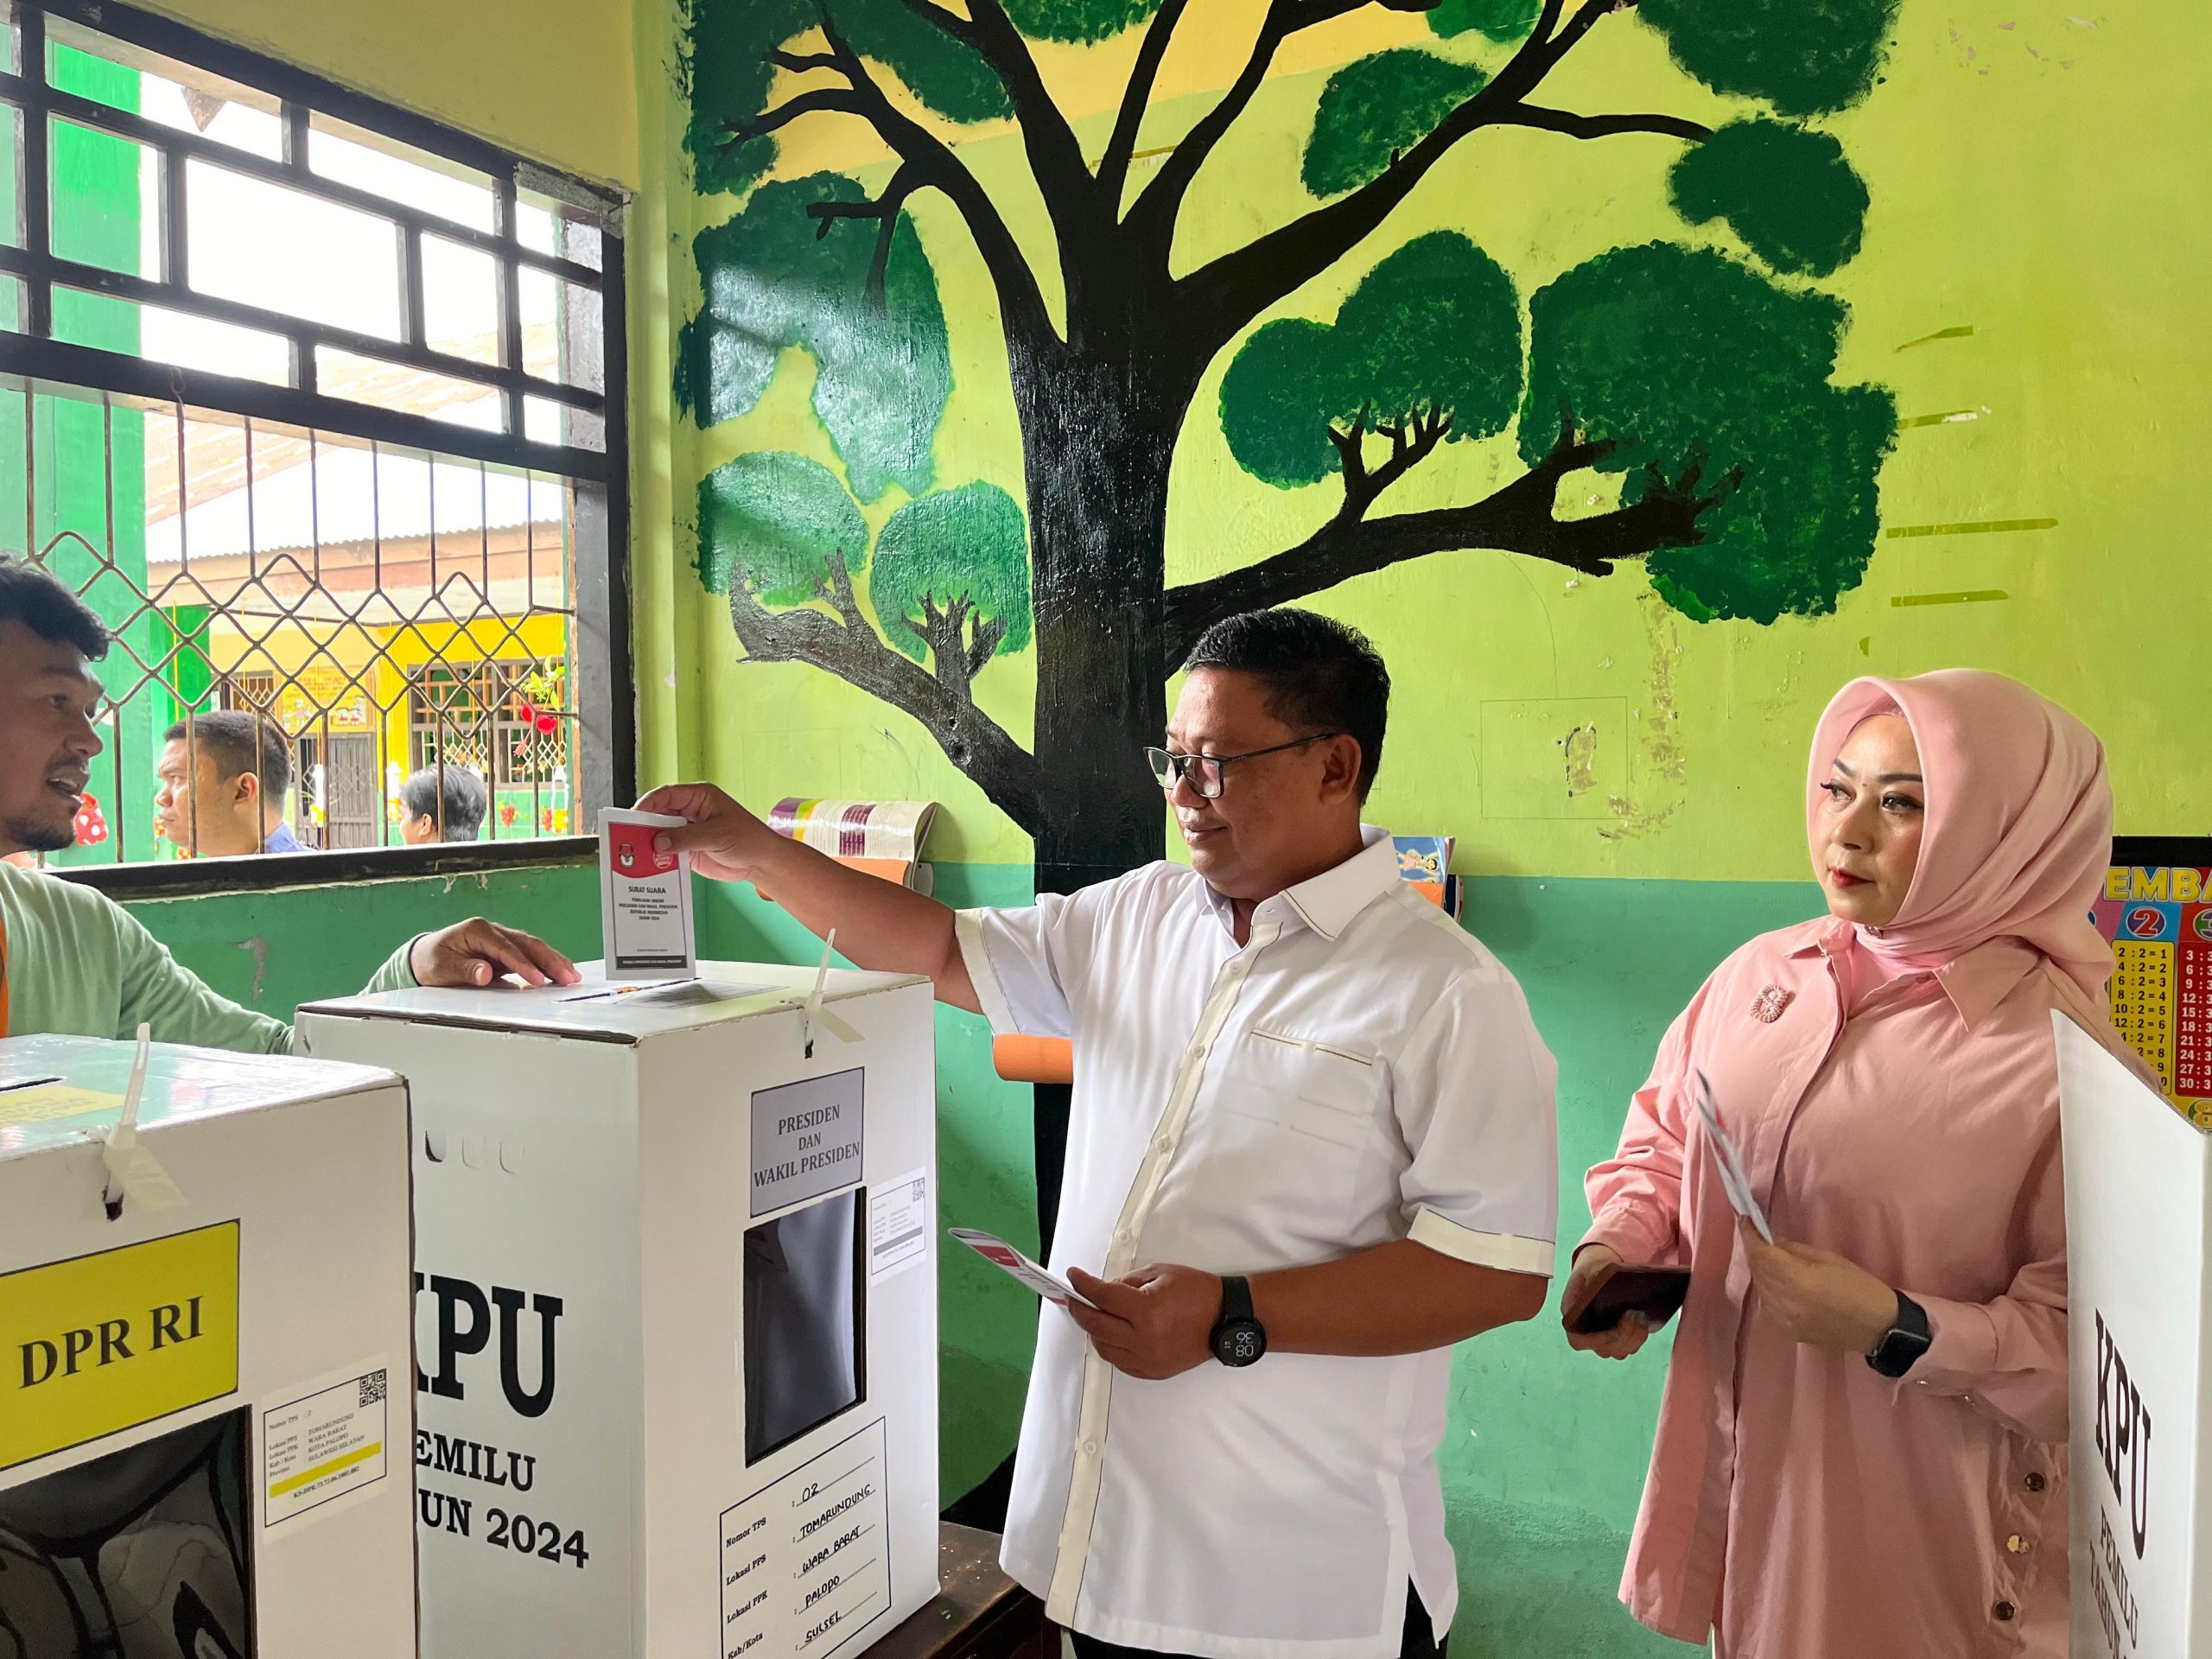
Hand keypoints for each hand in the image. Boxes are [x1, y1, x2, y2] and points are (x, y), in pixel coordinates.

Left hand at [410, 919, 579, 988]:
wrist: (425, 957)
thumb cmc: (432, 960)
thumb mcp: (442, 967)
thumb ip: (464, 969)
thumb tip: (485, 972)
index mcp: (477, 930)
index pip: (506, 947)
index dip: (522, 964)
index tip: (536, 979)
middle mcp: (493, 931)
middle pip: (527, 943)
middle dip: (549, 960)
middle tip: (566, 976)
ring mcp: (501, 940)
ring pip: (533, 947)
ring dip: (553, 961)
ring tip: (571, 975)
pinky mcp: (506, 952)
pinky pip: (530, 956)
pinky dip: (546, 964)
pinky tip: (560, 972)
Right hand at [633, 782, 782, 884]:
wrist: (761, 862)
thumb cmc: (748, 839)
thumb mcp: (716, 835)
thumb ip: (686, 838)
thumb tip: (659, 842)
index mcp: (699, 797)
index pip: (667, 795)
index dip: (648, 804)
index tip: (634, 816)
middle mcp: (690, 812)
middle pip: (659, 815)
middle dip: (644, 826)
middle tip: (628, 837)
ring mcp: (688, 832)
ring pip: (660, 835)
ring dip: (649, 844)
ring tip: (634, 854)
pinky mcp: (687, 850)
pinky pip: (667, 852)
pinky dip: (657, 859)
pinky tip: (648, 866)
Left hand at [1064, 1264, 1221, 1380]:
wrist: (1226, 1319)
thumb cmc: (1198, 1292)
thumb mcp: (1160, 1273)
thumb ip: (1127, 1282)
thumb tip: (1102, 1291)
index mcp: (1146, 1311)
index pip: (1102, 1297)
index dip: (1083, 1285)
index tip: (1073, 1276)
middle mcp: (1143, 1339)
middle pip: (1095, 1326)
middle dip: (1079, 1309)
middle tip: (1075, 1298)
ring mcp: (1147, 1359)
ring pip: (1103, 1348)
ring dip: (1094, 1330)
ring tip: (1095, 1315)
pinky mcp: (1153, 1372)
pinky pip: (1120, 1362)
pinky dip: (1111, 1347)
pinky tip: (1112, 1334)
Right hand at [1560, 1245, 1652, 1360]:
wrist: (1601, 1272)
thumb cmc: (1591, 1271)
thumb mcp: (1587, 1270)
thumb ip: (1591, 1279)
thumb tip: (1600, 1286)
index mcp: (1573, 1320)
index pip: (1579, 1342)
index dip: (1596, 1341)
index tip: (1614, 1332)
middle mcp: (1588, 1335)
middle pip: (1605, 1349)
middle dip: (1623, 1336)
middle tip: (1634, 1313)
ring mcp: (1605, 1340)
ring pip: (1620, 1351)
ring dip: (1634, 1337)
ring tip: (1641, 1315)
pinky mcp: (1621, 1338)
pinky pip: (1631, 1346)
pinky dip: (1640, 1336)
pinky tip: (1645, 1318)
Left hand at [1738, 1219, 1896, 1353]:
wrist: (1878, 1327)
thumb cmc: (1859, 1287)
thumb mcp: (1828, 1259)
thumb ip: (1794, 1250)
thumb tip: (1771, 1242)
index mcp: (1797, 1280)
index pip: (1761, 1254)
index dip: (1749, 1235)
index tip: (1745, 1220)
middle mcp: (1784, 1301)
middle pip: (1757, 1271)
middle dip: (1755, 1251)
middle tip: (1758, 1235)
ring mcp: (1783, 1320)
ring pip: (1760, 1288)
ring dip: (1761, 1271)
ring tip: (1770, 1258)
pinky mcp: (1787, 1332)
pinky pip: (1768, 1305)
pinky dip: (1769, 1290)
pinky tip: (1779, 1283)